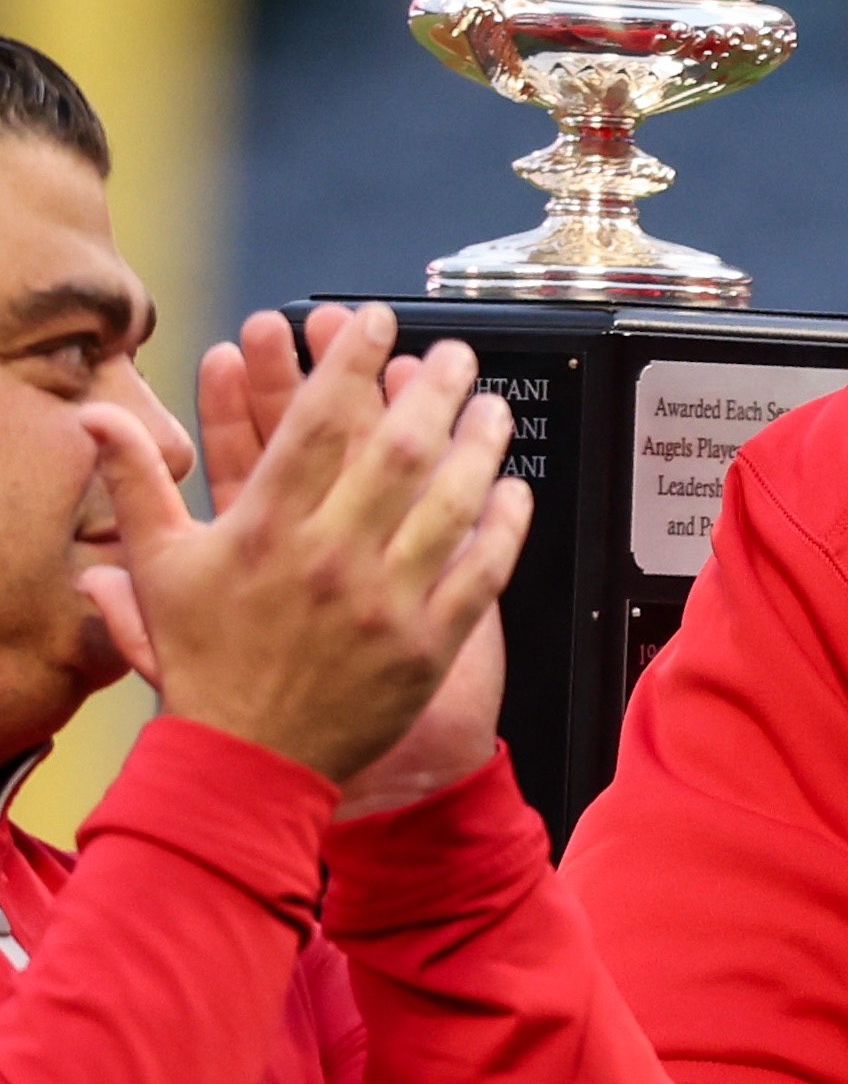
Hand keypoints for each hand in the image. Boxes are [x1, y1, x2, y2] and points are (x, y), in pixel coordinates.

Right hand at [76, 304, 531, 787]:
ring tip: (493, 407)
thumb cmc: (207, 662)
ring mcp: (385, 603)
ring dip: (479, 446)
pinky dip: (504, 526)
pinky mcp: (427, 644)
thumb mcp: (159, 569)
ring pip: (449, 503)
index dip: (350, 360)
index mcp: (265, 533)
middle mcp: (329, 561)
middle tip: (455, 354)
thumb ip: (135, 484)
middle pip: (397, 450)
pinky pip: (481, 571)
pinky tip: (514, 489)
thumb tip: (98, 418)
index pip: (315, 425)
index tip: (375, 321)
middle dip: (433, 389)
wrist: (245, 762)